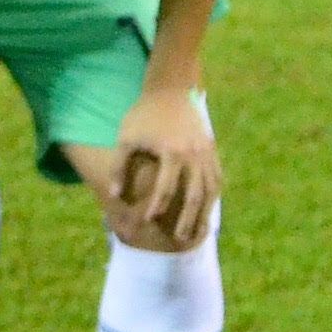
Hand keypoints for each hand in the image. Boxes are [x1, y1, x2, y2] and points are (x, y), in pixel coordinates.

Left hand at [112, 88, 219, 246]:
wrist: (169, 92)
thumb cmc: (142, 116)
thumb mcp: (126, 138)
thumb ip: (119, 167)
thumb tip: (114, 196)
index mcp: (172, 152)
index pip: (166, 187)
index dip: (158, 205)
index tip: (150, 220)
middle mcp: (194, 156)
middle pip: (194, 195)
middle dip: (187, 218)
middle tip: (181, 239)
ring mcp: (207, 154)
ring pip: (211, 190)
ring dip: (204, 213)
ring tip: (198, 231)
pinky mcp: (212, 151)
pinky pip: (217, 179)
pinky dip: (213, 197)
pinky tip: (206, 211)